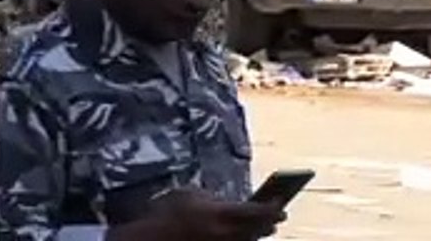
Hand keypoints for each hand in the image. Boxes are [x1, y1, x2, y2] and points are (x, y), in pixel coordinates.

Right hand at [106, 188, 284, 240]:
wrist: (150, 240)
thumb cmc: (165, 213)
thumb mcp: (187, 194)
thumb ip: (209, 196)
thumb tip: (220, 201)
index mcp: (219, 214)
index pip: (255, 211)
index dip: (271, 208)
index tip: (281, 205)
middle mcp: (225, 234)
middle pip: (257, 230)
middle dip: (269, 223)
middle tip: (279, 217)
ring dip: (257, 234)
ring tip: (264, 228)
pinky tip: (243, 238)